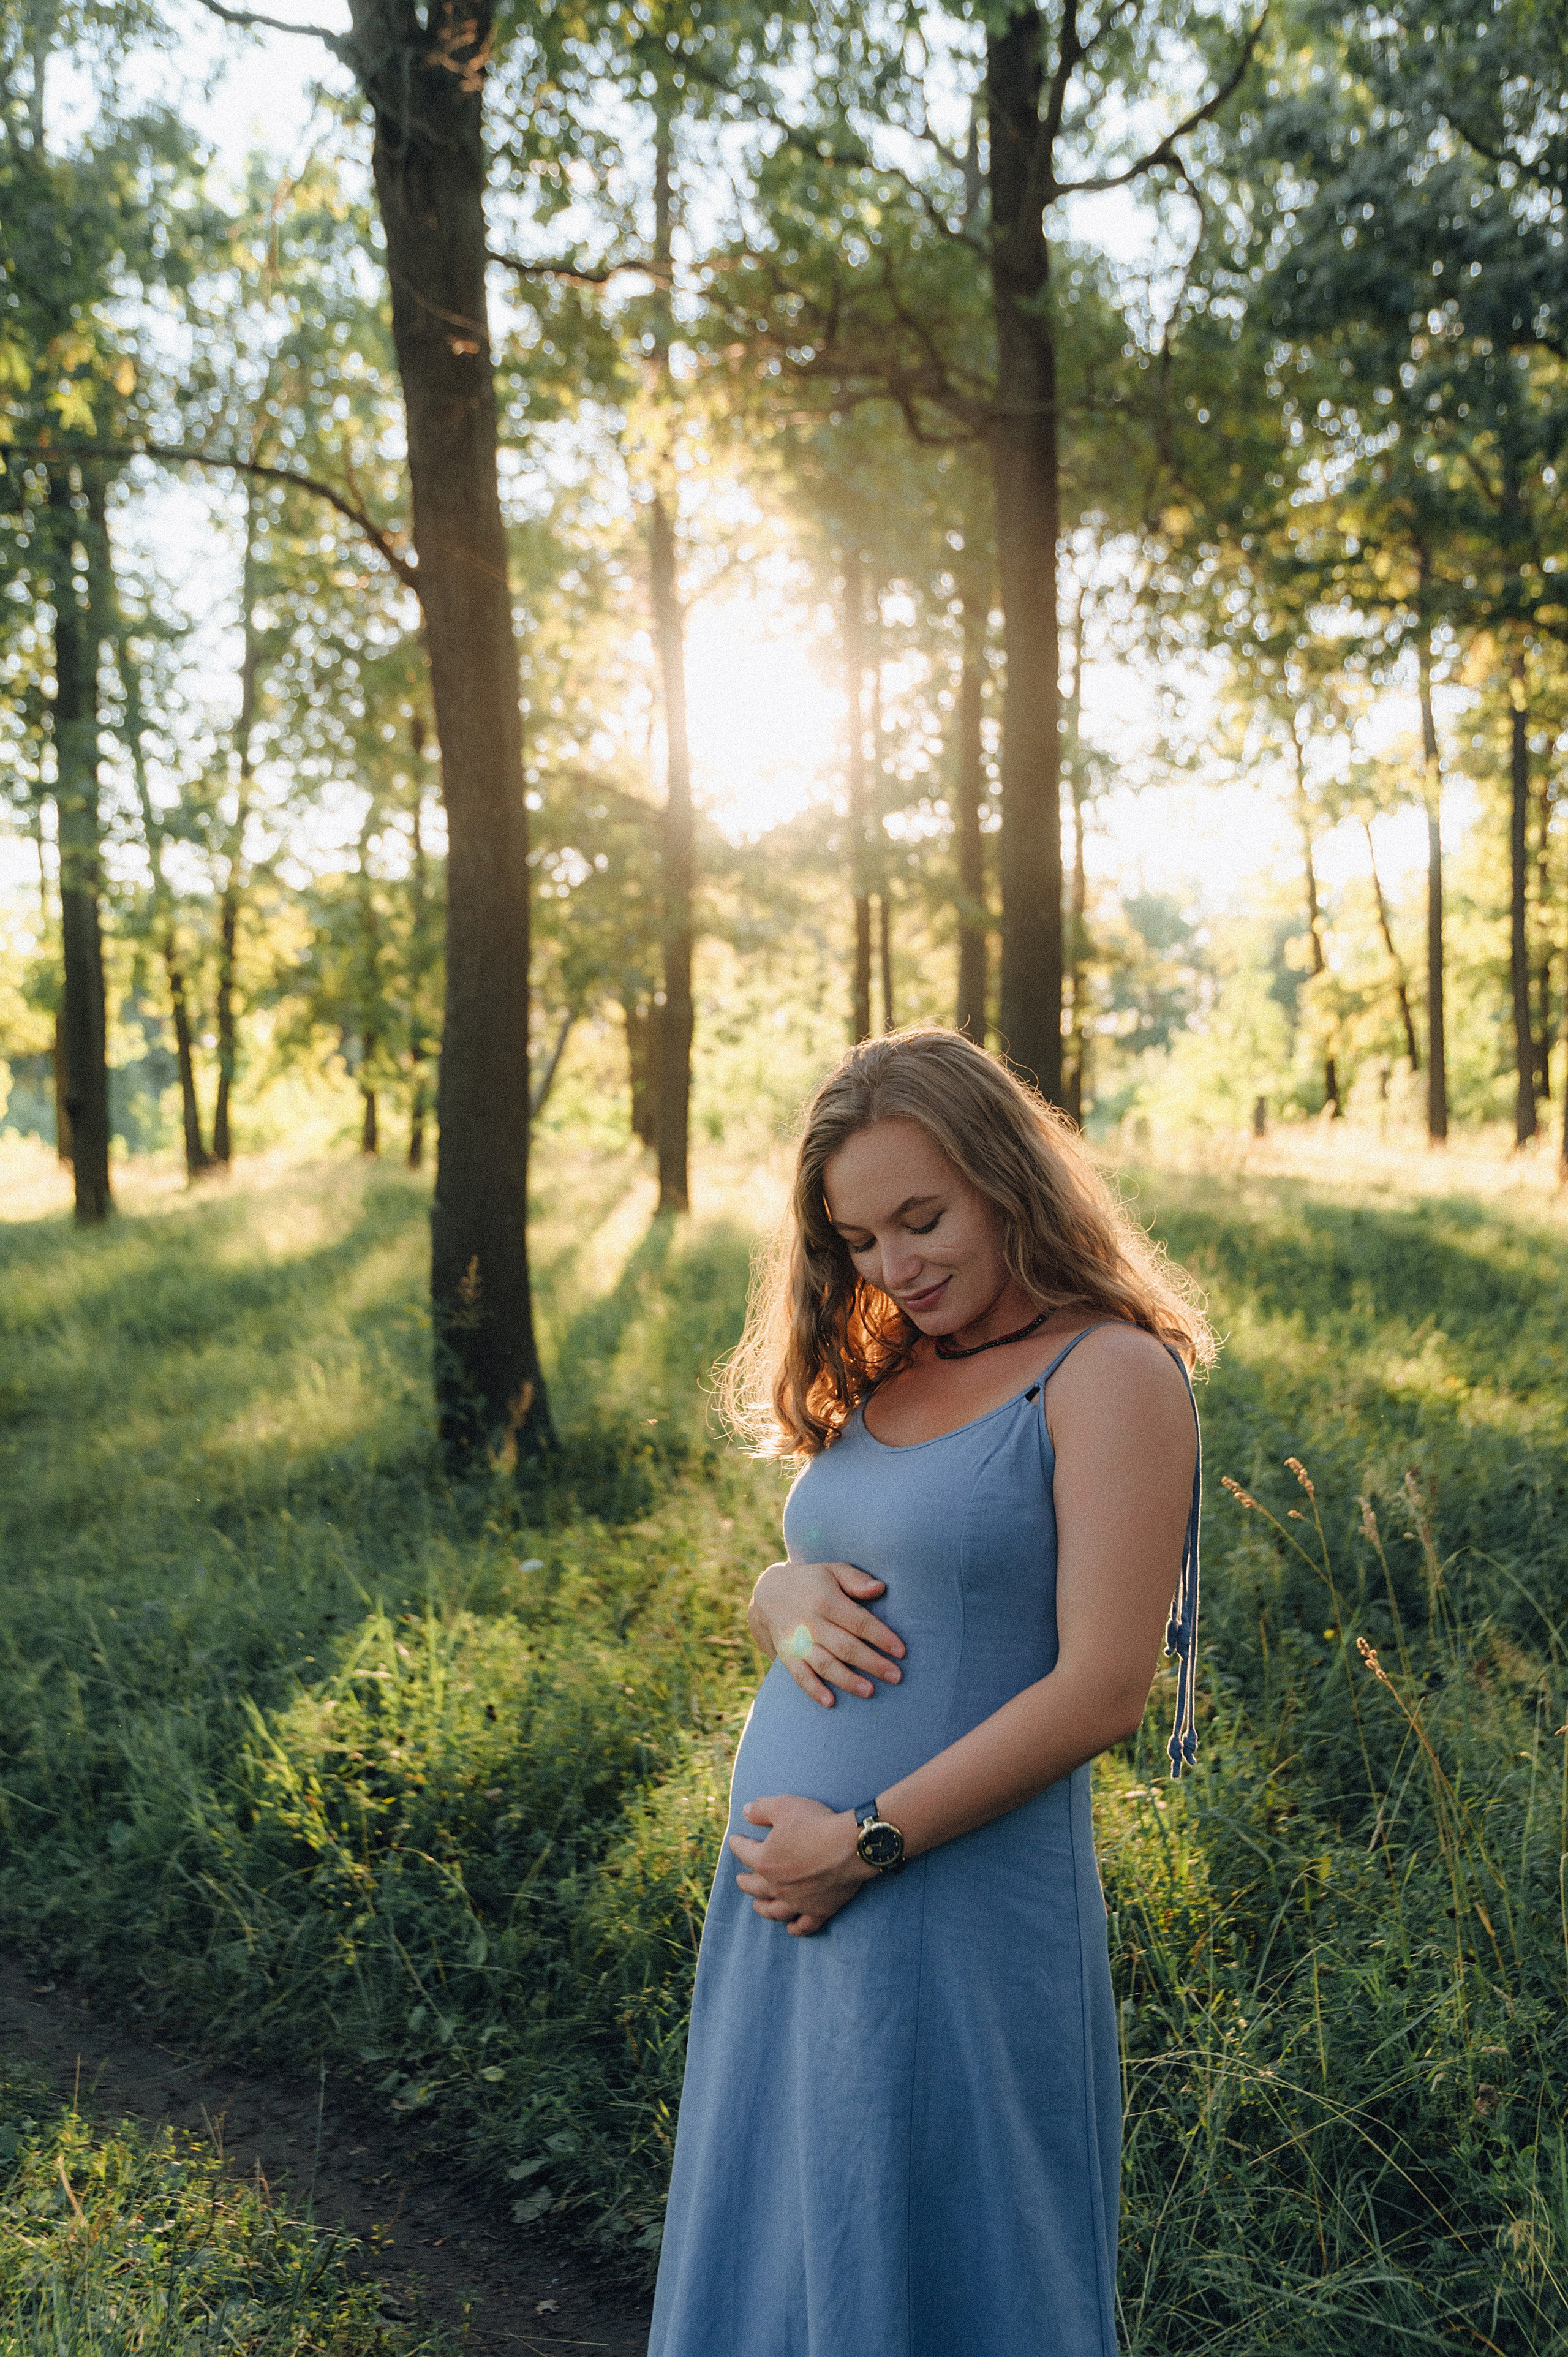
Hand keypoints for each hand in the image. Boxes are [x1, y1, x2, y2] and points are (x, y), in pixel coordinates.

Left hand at [729, 1793, 874, 1935]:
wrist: (850, 1846)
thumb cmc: (816, 1824)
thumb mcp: (784, 1806)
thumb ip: (760, 1809)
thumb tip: (744, 1812)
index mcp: (764, 1861)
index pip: (743, 1852)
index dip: (737, 1844)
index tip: (735, 1840)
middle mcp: (776, 1886)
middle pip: (754, 1887)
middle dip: (744, 1882)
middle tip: (740, 1879)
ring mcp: (797, 1901)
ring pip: (774, 1910)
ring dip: (763, 1908)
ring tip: (757, 1905)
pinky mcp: (819, 1910)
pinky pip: (804, 1925)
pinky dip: (795, 1928)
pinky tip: (790, 1928)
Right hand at [747, 1559, 904, 1706]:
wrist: (769, 1592)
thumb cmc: (812, 1582)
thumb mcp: (832, 1570)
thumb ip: (856, 1579)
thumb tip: (880, 1588)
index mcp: (826, 1600)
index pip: (858, 1621)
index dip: (881, 1637)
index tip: (901, 1651)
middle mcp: (811, 1623)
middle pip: (845, 1647)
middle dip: (872, 1663)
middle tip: (896, 1676)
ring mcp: (797, 1641)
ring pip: (824, 1664)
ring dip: (847, 1680)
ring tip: (870, 1691)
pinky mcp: (787, 1655)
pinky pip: (799, 1675)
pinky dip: (813, 1690)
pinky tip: (830, 1702)